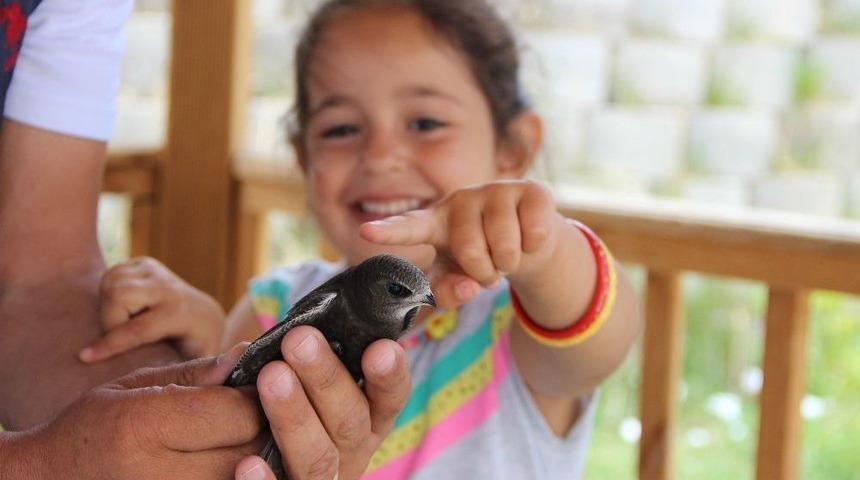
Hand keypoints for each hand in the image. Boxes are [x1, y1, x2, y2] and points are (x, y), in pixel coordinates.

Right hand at [10, 345, 262, 479]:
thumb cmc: (97, 425)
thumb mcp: (139, 385)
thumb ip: (199, 374)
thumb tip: (249, 353)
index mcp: (146, 425)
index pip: (236, 413)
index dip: (259, 397)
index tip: (263, 386)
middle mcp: (159, 474)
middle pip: (249, 451)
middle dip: (266, 427)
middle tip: (267, 410)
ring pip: (246, 477)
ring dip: (258, 457)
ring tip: (247, 436)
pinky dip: (239, 474)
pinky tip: (232, 459)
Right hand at [80, 257, 225, 361]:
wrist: (206, 316)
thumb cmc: (197, 348)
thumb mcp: (196, 364)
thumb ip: (183, 374)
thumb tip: (167, 393)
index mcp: (182, 313)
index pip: (138, 329)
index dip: (109, 345)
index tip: (85, 357)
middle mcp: (169, 287)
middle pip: (118, 296)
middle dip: (110, 322)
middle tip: (119, 337)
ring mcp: (157, 271)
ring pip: (111, 282)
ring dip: (109, 307)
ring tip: (125, 322)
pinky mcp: (144, 263)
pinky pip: (111, 273)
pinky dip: (109, 292)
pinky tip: (125, 307)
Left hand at [233, 325, 411, 479]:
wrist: (261, 453)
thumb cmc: (281, 402)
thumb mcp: (295, 376)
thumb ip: (283, 360)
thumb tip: (245, 350)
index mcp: (366, 416)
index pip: (390, 396)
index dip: (389, 374)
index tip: (380, 347)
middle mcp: (351, 450)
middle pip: (350, 421)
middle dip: (326, 378)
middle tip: (300, 340)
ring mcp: (322, 478)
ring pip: (318, 457)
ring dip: (296, 416)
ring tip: (271, 376)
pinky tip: (248, 463)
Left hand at [359, 180, 558, 308]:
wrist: (528, 243)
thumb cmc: (483, 260)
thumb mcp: (459, 279)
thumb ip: (449, 292)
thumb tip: (468, 287)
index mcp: (435, 223)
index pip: (408, 227)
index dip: (389, 231)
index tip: (366, 232)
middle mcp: (461, 200)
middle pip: (470, 250)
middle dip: (485, 272)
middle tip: (489, 266)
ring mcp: (495, 190)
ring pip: (505, 245)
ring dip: (510, 263)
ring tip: (507, 253)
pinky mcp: (531, 190)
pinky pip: (533, 235)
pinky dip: (534, 249)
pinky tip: (529, 237)